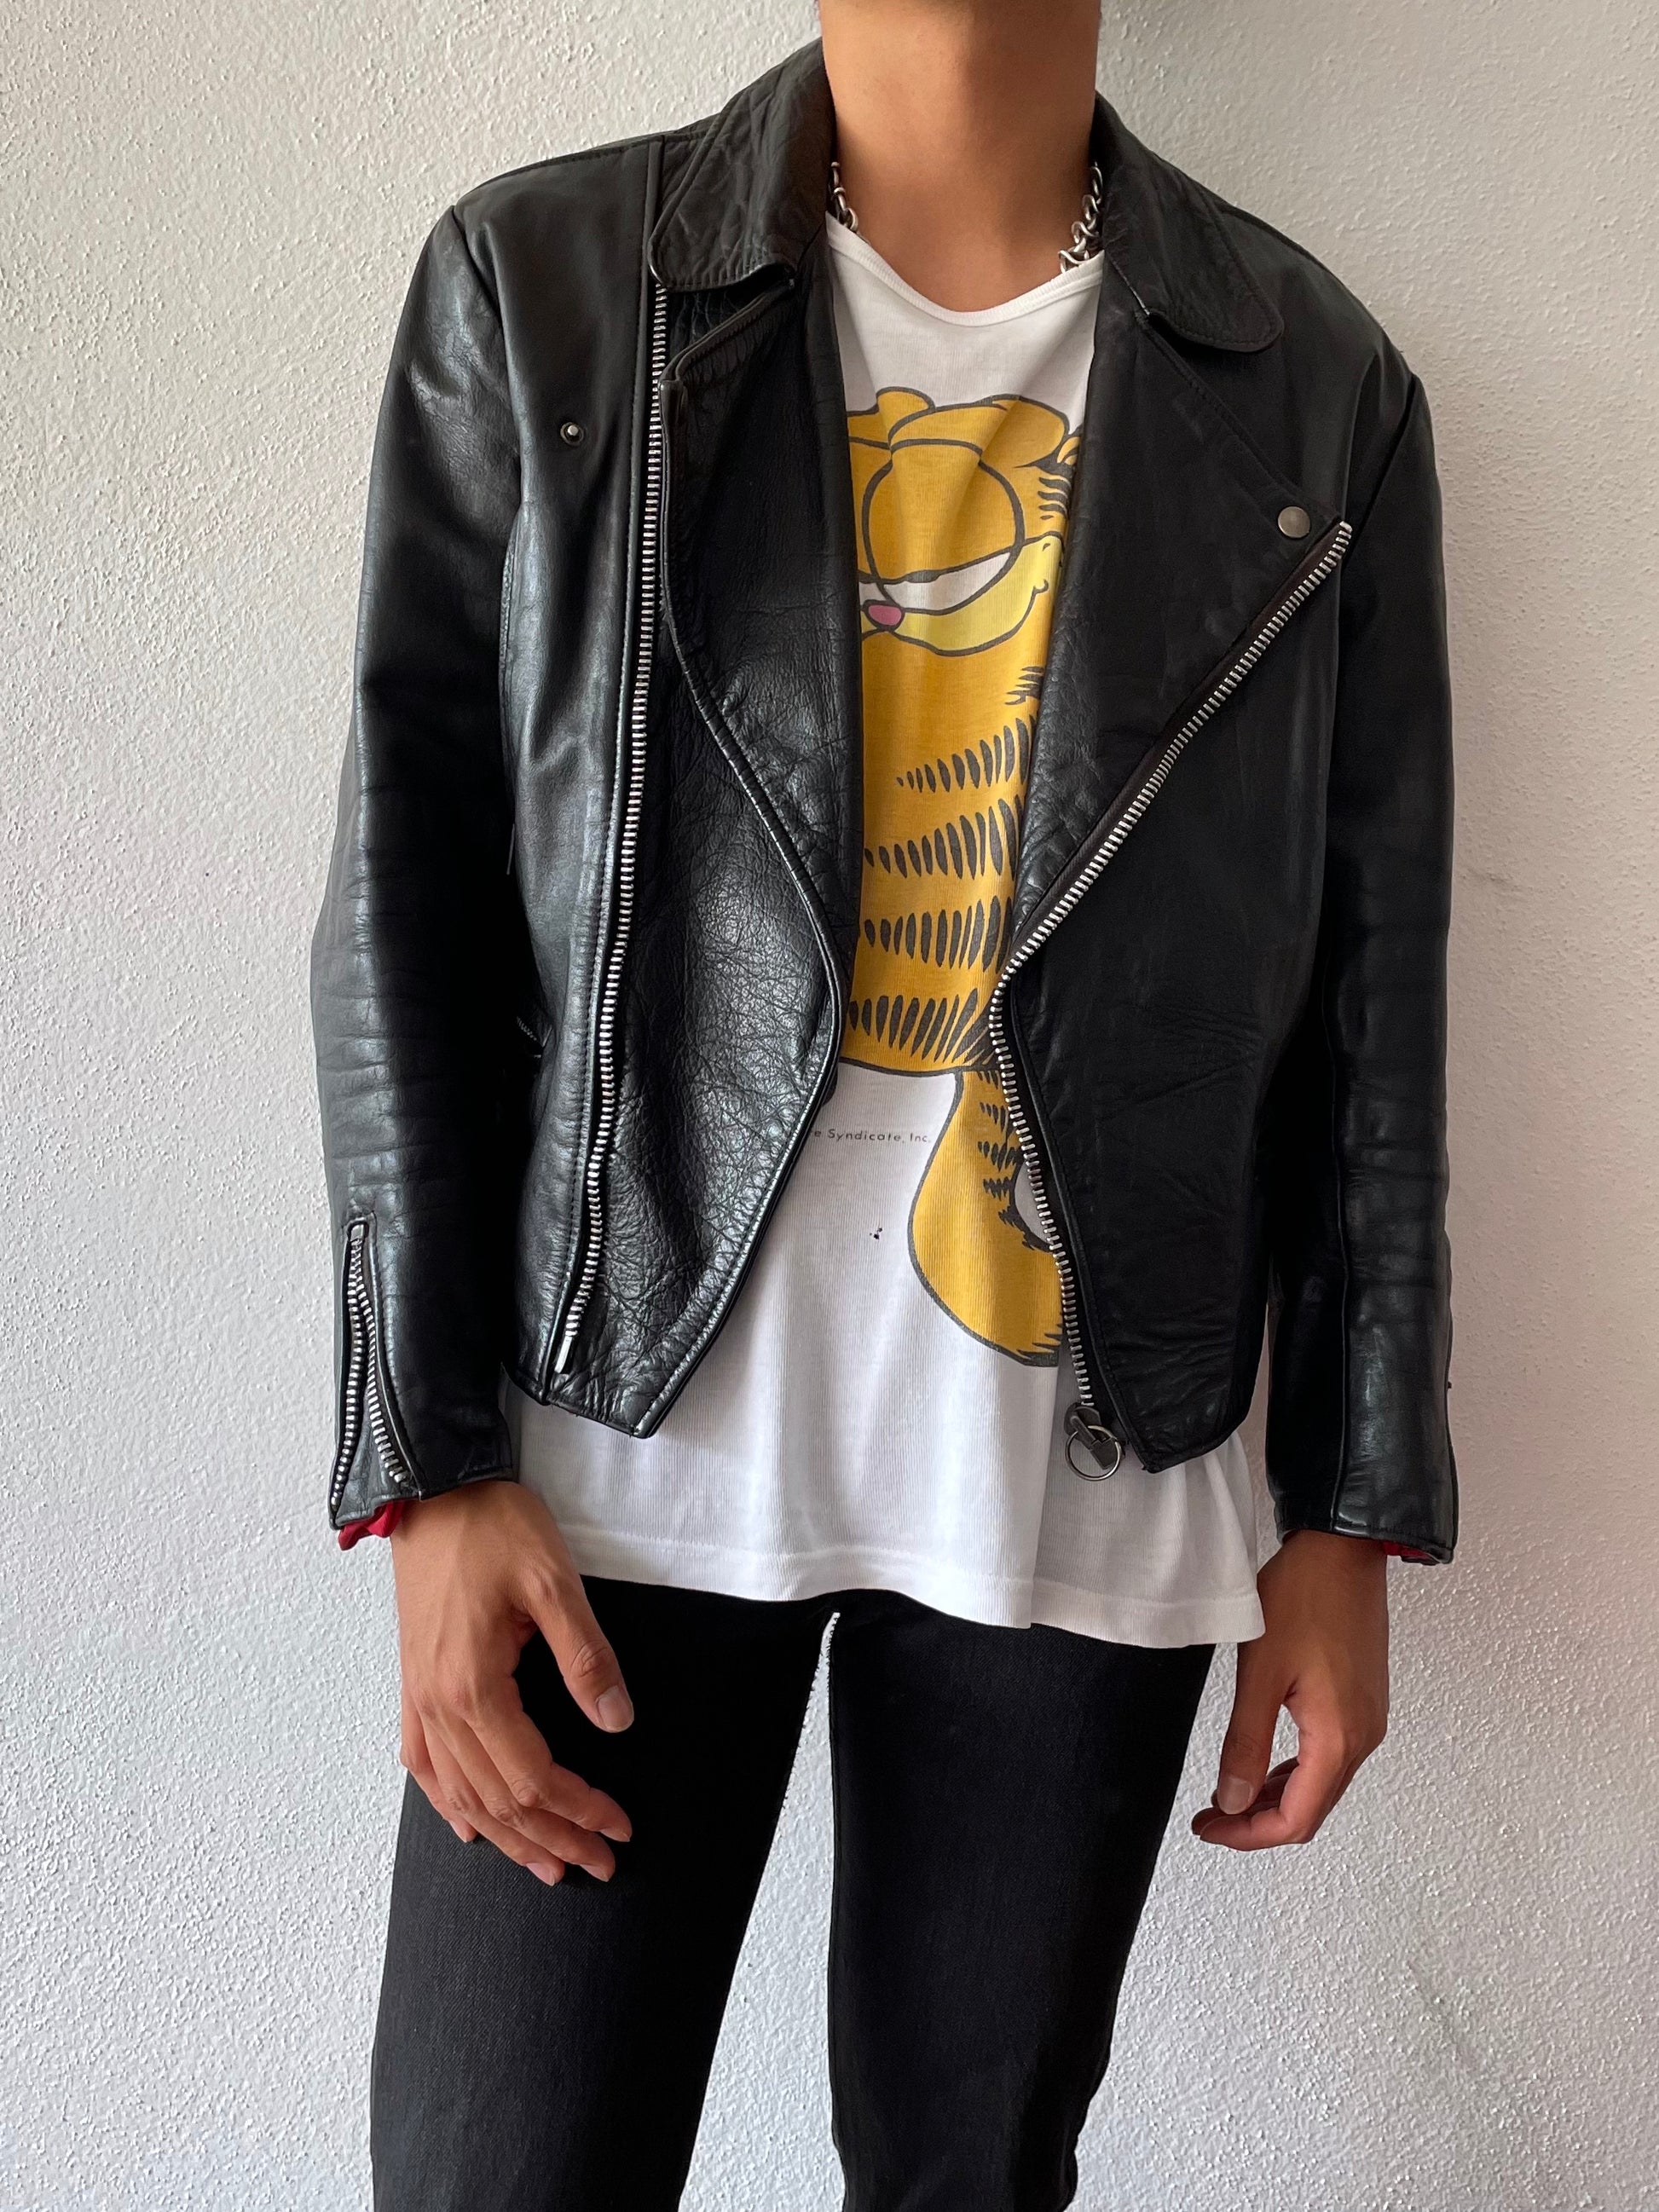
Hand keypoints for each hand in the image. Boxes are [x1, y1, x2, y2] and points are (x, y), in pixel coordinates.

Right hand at [392, 1479, 633, 1884]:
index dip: (579, 1809)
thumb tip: (616, 1720)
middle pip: (497, 1799)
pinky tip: (468, 1826)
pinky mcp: (411, 1683)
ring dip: (506, 1836)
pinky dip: (448, 1803)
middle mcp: (437, 1704)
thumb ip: (585, 1656)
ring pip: (460, 1794)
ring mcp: (418, 1697)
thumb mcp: (553, 1582)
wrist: (431, 1487)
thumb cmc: (492, 1526)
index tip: (619, 1826)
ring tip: (548, 1864)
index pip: (532, 1777)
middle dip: (553, 1838)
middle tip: (600, 1862)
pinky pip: (423, 1764)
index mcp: (473, 1686)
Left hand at [1192, 1529, 1388, 1850]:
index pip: (1295, 1819)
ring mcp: (1366, 1719)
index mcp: (1338, 1738)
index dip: (1248, 1834)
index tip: (1209, 1828)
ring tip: (1228, 1796)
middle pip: (1311, 1810)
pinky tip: (1262, 1765)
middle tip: (1211, 1819)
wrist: (1343, 1551)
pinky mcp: (1361, 1701)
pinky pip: (1328, 1757)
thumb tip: (1233, 1801)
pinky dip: (1293, 1771)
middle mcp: (1362, 1737)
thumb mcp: (1260, 1673)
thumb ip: (1245, 1743)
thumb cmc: (1305, 1598)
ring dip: (1275, 1798)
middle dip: (1258, 1822)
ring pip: (1320, 1785)